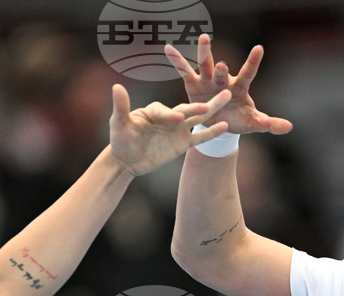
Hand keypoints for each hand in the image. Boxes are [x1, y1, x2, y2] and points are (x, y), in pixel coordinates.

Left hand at [109, 83, 231, 176]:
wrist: (126, 160)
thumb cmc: (121, 140)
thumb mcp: (119, 124)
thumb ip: (121, 106)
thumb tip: (116, 86)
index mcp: (155, 110)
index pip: (165, 112)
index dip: (170, 115)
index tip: (176, 119)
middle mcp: (169, 116)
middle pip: (186, 109)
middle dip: (198, 106)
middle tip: (212, 100)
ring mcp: (178, 129)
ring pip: (198, 118)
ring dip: (212, 108)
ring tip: (227, 95)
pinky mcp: (183, 143)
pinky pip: (199, 137)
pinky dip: (211, 132)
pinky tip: (225, 125)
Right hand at [165, 33, 291, 135]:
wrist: (220, 126)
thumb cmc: (239, 121)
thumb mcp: (254, 124)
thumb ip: (270, 123)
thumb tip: (289, 127)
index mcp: (239, 88)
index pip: (248, 73)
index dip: (253, 62)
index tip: (259, 48)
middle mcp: (223, 81)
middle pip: (222, 71)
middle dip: (221, 69)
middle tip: (222, 65)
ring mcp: (208, 81)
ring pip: (205, 65)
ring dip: (203, 53)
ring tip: (202, 38)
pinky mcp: (193, 85)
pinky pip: (184, 71)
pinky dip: (177, 60)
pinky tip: (169, 49)